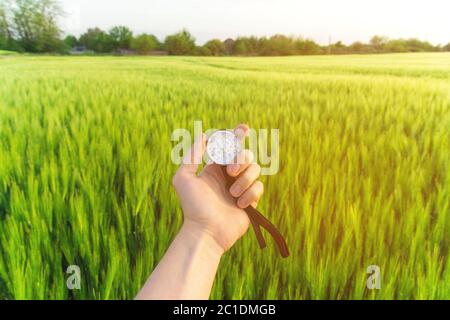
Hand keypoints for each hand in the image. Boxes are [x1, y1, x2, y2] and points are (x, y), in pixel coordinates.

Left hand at [172, 124, 263, 253]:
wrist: (205, 231)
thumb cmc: (192, 206)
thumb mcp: (184, 178)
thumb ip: (192, 156)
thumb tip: (204, 136)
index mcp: (215, 168)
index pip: (229, 146)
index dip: (237, 134)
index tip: (243, 128)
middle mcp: (229, 175)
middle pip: (245, 154)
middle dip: (241, 159)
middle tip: (231, 172)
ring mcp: (241, 187)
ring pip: (255, 169)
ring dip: (245, 179)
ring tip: (232, 194)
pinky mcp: (251, 200)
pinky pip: (259, 187)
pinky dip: (251, 193)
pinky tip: (239, 204)